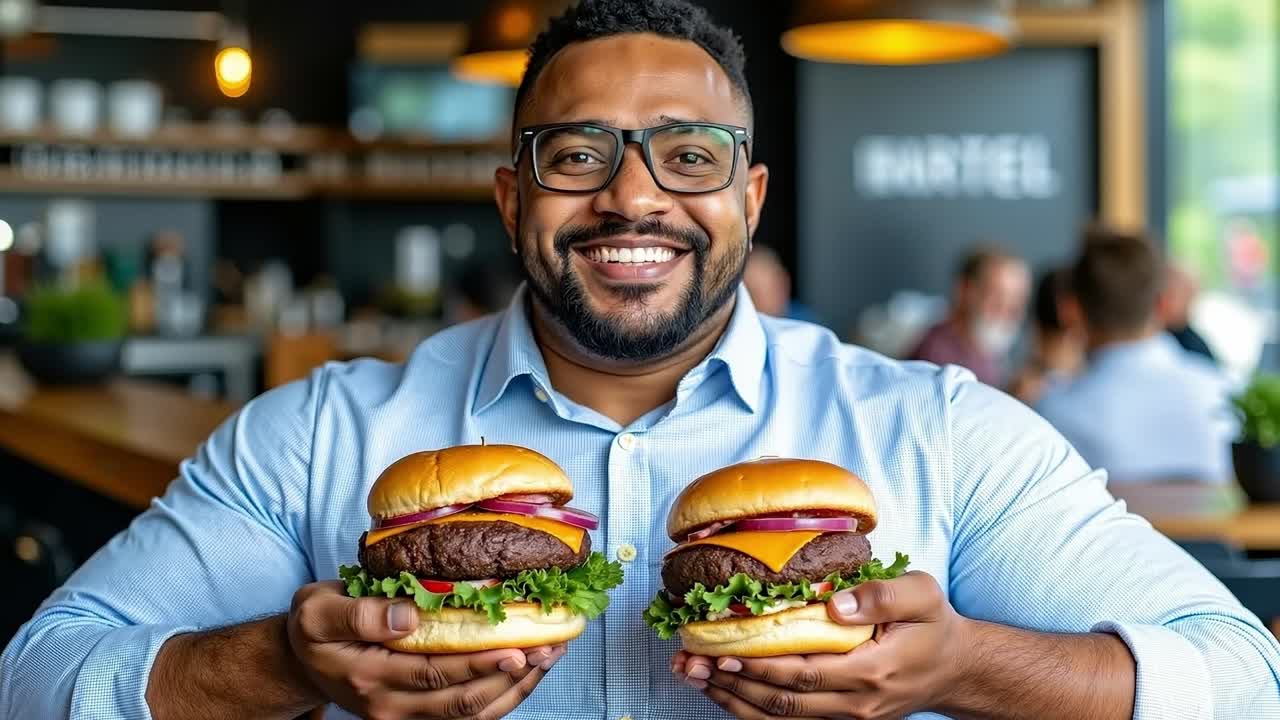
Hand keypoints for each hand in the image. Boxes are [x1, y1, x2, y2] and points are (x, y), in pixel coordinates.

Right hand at [287, 581, 563, 719]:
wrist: (302, 661)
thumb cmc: (314, 627)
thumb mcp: (317, 610)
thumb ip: (360, 614)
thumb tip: (408, 617)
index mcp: (370, 678)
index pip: (435, 675)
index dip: (480, 665)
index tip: (517, 648)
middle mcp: (391, 708)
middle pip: (463, 703)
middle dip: (511, 678)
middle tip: (548, 648)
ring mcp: (406, 718)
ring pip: (472, 715)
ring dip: (516, 689)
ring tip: (549, 656)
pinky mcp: (419, 716)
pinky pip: (469, 714)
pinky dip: (503, 695)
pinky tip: (528, 670)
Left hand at [673, 572, 967, 719]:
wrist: (955, 668)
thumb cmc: (933, 625)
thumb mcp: (921, 594)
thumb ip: (881, 594)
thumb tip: (835, 604)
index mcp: (870, 672)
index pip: (803, 675)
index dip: (759, 668)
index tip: (724, 653)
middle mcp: (855, 704)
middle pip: (782, 704)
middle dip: (732, 685)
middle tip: (692, 664)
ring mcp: (847, 717)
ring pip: (781, 719)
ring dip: (733, 700)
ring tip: (695, 677)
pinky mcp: (841, 719)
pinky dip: (752, 709)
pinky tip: (724, 692)